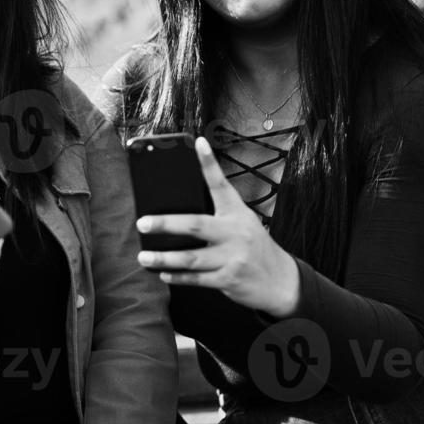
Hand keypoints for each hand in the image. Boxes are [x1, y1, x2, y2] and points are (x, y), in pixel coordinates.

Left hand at [135, 136, 300, 316]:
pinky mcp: (229, 279)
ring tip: (143, 256)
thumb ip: (215, 216)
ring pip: (191, 257)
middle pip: (195, 225)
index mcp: (237, 213)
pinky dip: (177, 277)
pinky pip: (196, 278)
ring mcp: (233, 257)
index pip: (221, 184)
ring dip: (164, 258)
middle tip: (142, 223)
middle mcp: (236, 232)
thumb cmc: (252, 246)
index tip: (198, 143)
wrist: (280, 281)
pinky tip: (163, 273)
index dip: (209, 163)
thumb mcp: (241, 224)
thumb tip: (173, 211)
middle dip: (166, 224)